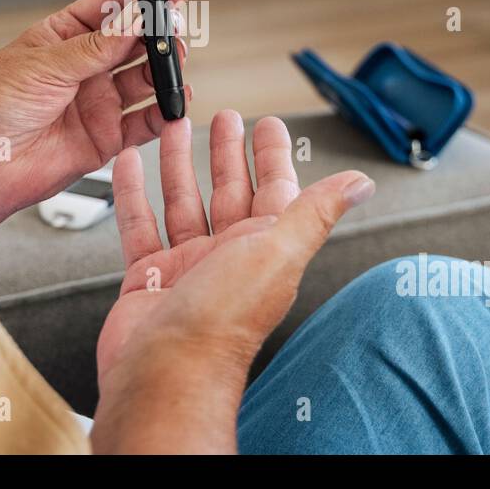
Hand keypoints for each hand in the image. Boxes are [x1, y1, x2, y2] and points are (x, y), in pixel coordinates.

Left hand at [0, 0, 189, 250]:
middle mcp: (85, 68)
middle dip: (161, 35)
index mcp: (64, 37)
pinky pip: (145, 123)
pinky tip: (175, 105)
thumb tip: (136, 18)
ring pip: (146, 80)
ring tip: (175, 68)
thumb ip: (96, 46)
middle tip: (176, 33)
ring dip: (166, 72)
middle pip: (137, 42)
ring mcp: (98, 102)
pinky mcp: (106, 138)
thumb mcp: (44, 65)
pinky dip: (165, 114)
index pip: (113, 8)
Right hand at [91, 111, 373, 453]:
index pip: (274, 189)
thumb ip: (316, 211)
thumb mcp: (280, 251)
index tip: (267, 124)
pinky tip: (131, 166)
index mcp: (264, 247)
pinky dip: (133, 193)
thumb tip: (359, 184)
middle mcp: (227, 255)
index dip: (271, 155)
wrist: (167, 369)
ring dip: (179, 165)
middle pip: (228, 191)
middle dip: (226, 153)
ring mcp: (187, 267)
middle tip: (221, 119)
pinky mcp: (148, 277)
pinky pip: (140, 225)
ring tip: (173, 130)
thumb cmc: (223, 322)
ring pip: (182, 203)